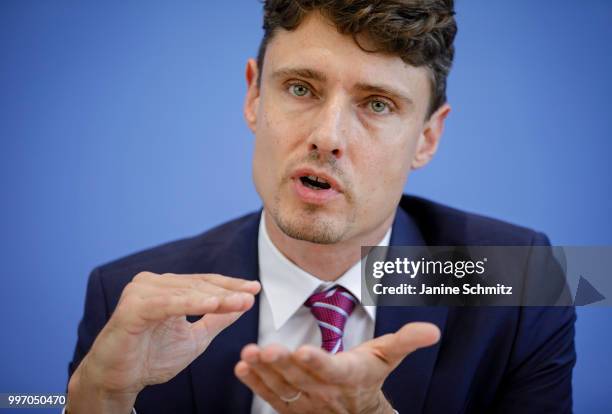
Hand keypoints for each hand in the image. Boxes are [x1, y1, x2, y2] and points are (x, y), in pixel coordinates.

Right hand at [67, 272, 259, 412]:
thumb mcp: (195, 338)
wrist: (119, 381)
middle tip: (251, 295)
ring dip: (215, 297)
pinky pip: (166, 304)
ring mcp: (140, 292)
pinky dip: (189, 303)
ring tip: (239, 301)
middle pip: (198, 284)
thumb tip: (243, 303)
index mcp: (167, 288)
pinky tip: (212, 304)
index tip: (255, 289)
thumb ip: (217, 319)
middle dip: (227, 291)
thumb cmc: (152, 358)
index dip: (230, 285)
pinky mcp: (132, 308)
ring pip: (186, 292)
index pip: (204, 283)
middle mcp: (153, 284)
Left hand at [235, 322, 439, 413]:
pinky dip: (255, 383)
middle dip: (280, 363)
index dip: (317, 362)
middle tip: (263, 348)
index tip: (301, 351)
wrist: (358, 411)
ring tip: (247, 354)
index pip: (332, 370)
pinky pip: (271, 395)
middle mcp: (325, 392)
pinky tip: (242, 368)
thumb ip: (407, 340)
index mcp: (349, 376)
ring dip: (262, 371)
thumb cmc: (370, 375)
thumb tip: (433, 329)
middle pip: (300, 378)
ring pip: (282, 386)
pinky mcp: (291, 405)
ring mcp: (306, 402)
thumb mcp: (389, 356)